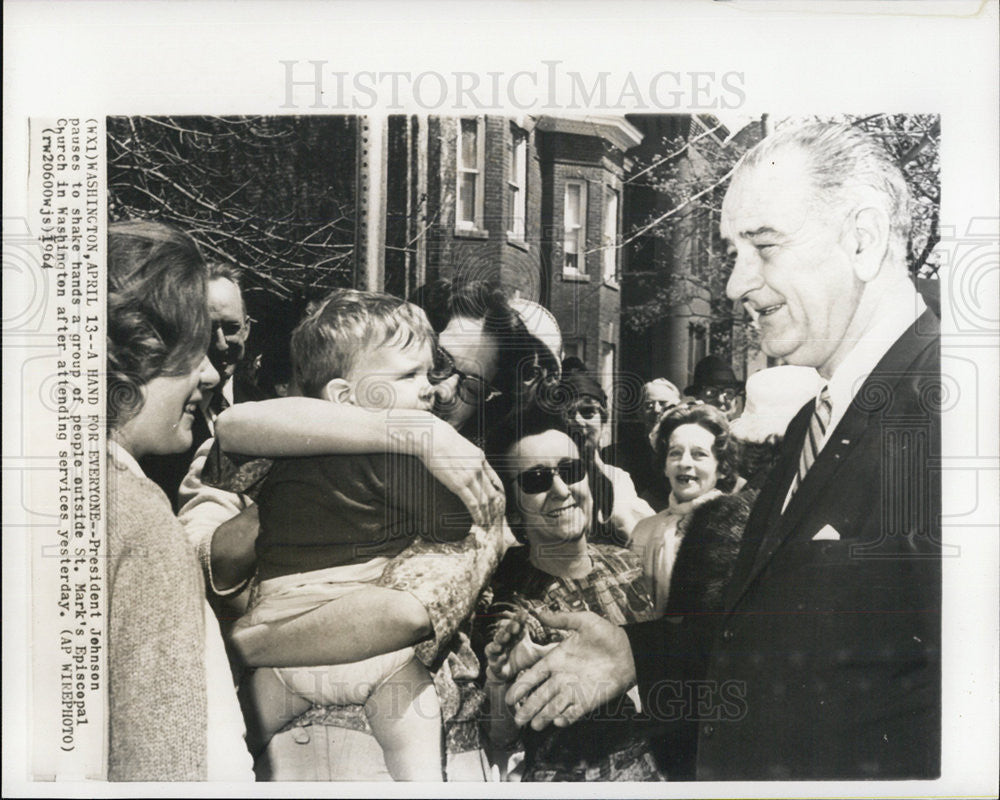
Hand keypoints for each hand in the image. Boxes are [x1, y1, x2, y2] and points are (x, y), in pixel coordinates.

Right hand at [412, 418, 504, 527]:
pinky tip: (479, 521)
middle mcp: (479, 469)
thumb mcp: (461, 446)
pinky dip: (477, 514)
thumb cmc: (442, 439)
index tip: (498, 504)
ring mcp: (470, 477)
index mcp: (480, 459)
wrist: (434, 437)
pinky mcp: (458, 484)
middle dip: (494, 509)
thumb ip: (468, 456)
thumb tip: (468, 462)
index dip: (498, 494)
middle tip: (495, 519)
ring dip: (487, 515)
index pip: (495, 480)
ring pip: (484, 500)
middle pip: (492, 493)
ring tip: (487, 524)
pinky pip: (472, 503)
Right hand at [485, 612, 555, 681]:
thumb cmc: (524, 661)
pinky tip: (502, 658)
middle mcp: (506, 642)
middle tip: (516, 625)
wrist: (511, 678)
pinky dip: (496, 660)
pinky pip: (493, 662)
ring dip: (500, 640)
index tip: (525, 613)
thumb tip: (567, 643)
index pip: (518, 624)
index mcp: (516, 636)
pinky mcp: (495, 667)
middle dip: (510, 627)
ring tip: (506, 637)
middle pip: (506, 631)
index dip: (520, 619)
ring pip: (496, 644)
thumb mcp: (539, 654)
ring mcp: (498, 653)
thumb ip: (550, 649)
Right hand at [505, 610, 635, 730]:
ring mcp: (574, 690)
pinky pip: (574, 713)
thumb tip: (538, 611)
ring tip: (534, 725)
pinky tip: (558, 722)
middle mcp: (562, 677)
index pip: (533, 676)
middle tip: (517, 719)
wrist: (629, 651)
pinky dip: (566, 718)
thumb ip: (561, 619)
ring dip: (543, 716)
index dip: (521, 687)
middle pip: (539, 696)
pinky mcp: (588, 701)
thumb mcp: (583, 622)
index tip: (510, 697)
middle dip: (528, 708)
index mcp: (556, 660)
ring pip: (553, 707)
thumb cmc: (606, 634)